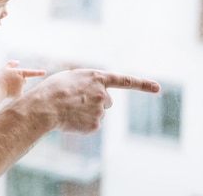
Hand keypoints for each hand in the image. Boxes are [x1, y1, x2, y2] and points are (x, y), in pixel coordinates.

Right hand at [0, 60, 45, 97]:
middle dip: (20, 79)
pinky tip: (9, 91)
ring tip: (8, 86)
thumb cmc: (0, 77)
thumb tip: (18, 62)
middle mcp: (22, 80)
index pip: (31, 72)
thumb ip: (11, 64)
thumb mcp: (4, 68)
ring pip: (21, 86)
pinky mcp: (19, 94)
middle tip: (11, 80)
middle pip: (24, 79)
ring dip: (17, 85)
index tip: (45, 72)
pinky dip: (16, 91)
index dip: (38, 72)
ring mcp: (21, 87)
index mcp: (20, 72)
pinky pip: (20, 92)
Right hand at [32, 69, 159, 133]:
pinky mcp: (95, 126)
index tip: (157, 88)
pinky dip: (83, 123)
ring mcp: (101, 111)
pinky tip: (71, 119)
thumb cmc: (53, 89)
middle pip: (107, 100)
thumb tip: (94, 95)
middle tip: (76, 101)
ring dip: (87, 111)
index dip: (143, 84)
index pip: (125, 80)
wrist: (44, 107)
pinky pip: (92, 125)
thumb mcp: (71, 77)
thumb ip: (87, 82)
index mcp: (97, 77)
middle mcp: (103, 94)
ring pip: (98, 113)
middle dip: (96, 101)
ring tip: (69, 109)